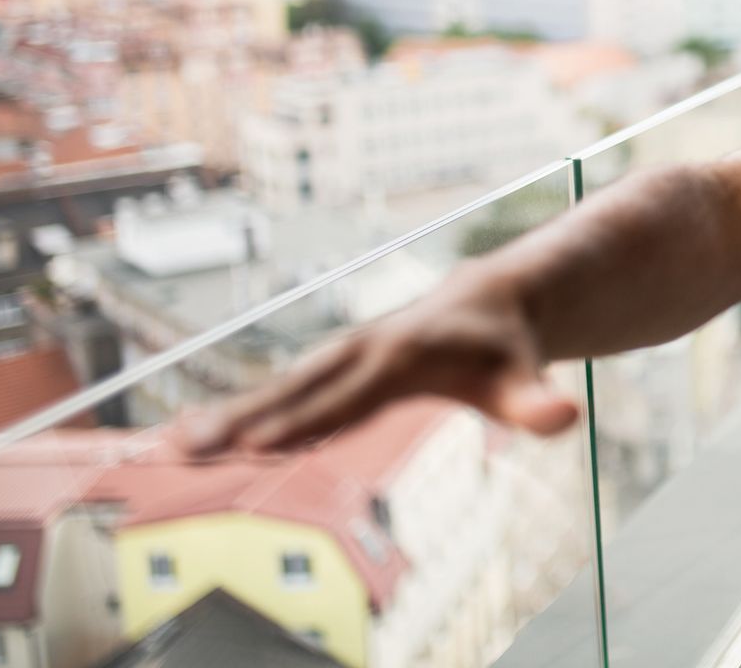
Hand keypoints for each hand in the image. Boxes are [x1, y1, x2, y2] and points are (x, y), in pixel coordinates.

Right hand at [175, 269, 578, 456]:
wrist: (499, 295)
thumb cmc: (509, 346)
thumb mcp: (528, 378)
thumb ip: (538, 403)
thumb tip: (564, 418)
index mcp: (405, 357)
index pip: (349, 398)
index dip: (305, 421)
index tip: (256, 446)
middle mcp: (367, 349)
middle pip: (299, 389)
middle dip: (244, 418)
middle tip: (187, 446)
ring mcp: (349, 351)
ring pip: (284, 384)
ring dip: (231, 413)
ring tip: (175, 444)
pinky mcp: (340, 359)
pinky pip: (287, 386)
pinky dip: (244, 407)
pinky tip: (203, 433)